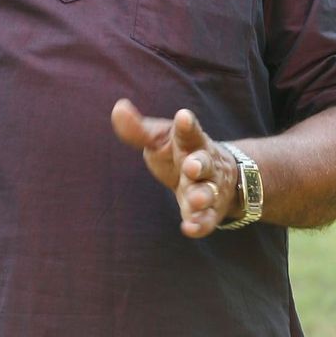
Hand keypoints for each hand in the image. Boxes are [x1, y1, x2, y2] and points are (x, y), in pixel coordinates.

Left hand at [111, 98, 239, 237]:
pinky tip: (189, 229)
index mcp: (190, 141)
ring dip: (202, 196)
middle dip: (200, 164)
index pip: (189, 131)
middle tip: (191, 166)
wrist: (216, 174)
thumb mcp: (159, 138)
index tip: (184, 117)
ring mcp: (209, 188)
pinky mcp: (209, 212)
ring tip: (196, 200)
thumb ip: (138, 129)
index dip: (186, 125)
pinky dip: (200, 224)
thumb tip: (118, 108)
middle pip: (205, 163)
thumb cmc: (179, 152)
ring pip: (209, 192)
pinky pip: (207, 220)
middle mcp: (204, 163)